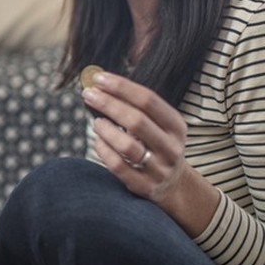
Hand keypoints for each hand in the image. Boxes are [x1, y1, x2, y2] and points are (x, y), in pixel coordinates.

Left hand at [81, 70, 187, 202]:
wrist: (172, 184)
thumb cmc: (154, 144)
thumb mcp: (156, 125)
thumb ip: (134, 106)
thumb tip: (99, 84)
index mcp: (175, 126)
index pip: (148, 100)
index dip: (122, 87)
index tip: (98, 78)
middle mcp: (171, 147)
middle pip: (136, 120)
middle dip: (108, 104)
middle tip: (88, 94)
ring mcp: (159, 169)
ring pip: (127, 146)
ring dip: (106, 129)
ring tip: (97, 122)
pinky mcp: (144, 186)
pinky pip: (117, 166)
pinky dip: (103, 150)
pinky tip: (99, 142)